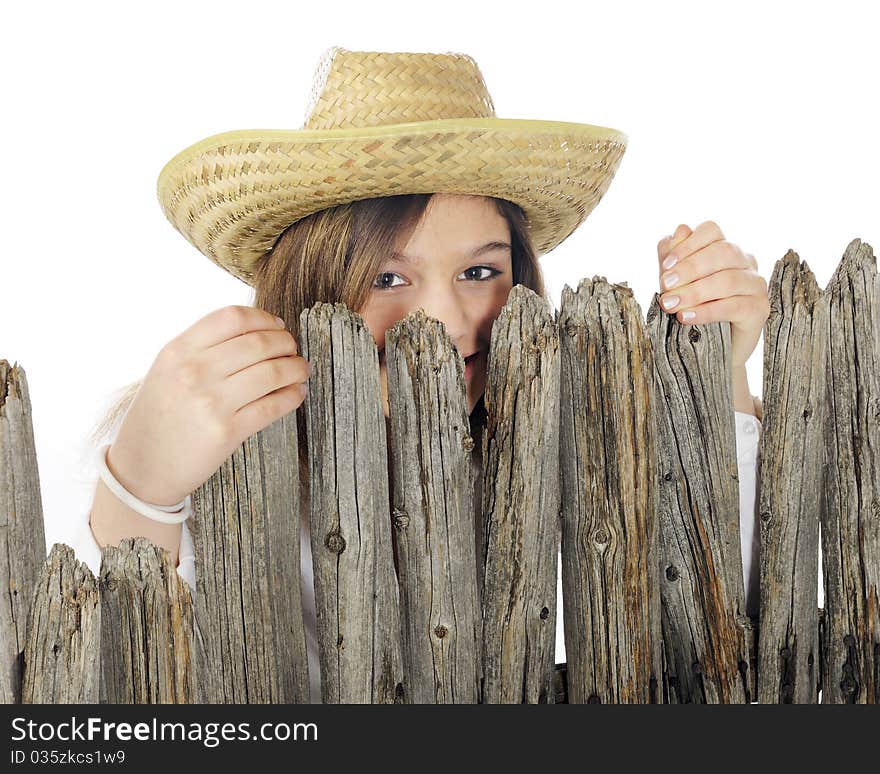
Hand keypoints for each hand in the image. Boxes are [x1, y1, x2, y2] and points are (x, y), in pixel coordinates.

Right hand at [107, 305, 311, 505]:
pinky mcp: (227, 432)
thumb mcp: (166, 369)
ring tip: (301, 370)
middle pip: (258, 343)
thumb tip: (257, 330)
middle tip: (293, 350)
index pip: (232, 318)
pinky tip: (297, 393)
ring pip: (272, 372)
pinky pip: (273, 406)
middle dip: (286, 343)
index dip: (263, 319)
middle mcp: (194, 372)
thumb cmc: (158, 416)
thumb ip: (203, 348)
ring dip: (296, 368)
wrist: (141, 468)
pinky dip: (293, 396)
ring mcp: (211, 402)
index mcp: (178, 350)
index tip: (276, 325)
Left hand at [656, 221, 769, 368]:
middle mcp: (745, 262)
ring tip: (670, 305)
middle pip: (723, 252)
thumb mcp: (676, 283)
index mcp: (724, 249)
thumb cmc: (691, 309)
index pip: (712, 231)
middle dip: (689, 269)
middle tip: (664, 286)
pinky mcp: (760, 309)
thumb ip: (673, 258)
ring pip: (728, 280)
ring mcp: (756, 284)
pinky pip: (734, 306)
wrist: (709, 351)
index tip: (666, 264)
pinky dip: (706, 311)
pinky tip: (686, 317)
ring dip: (694, 292)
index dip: (688, 244)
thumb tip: (679, 230)